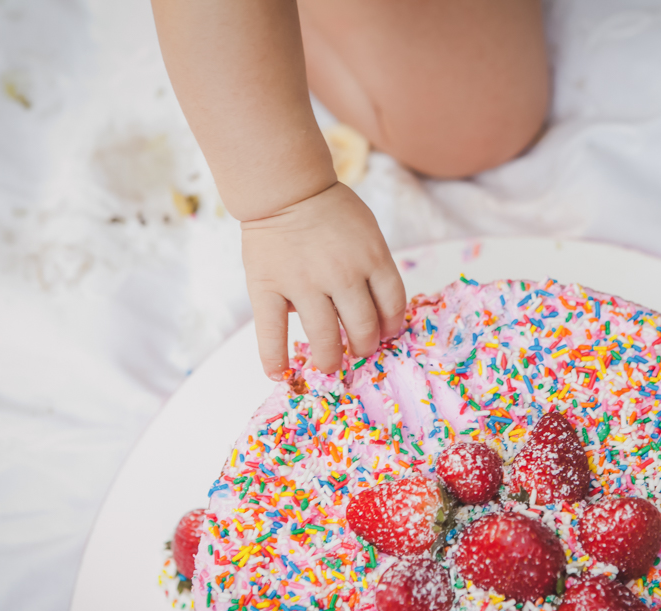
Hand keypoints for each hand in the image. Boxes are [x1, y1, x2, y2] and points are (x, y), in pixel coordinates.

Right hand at [242, 182, 405, 379]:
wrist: (284, 187)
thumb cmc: (330, 210)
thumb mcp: (367, 232)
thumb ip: (372, 269)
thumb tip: (372, 316)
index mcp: (372, 258)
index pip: (392, 305)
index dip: (390, 327)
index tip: (384, 335)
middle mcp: (343, 274)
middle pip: (363, 327)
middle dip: (363, 346)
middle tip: (357, 351)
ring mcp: (304, 283)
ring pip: (325, 336)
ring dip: (330, 359)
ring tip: (329, 365)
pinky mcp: (268, 288)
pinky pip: (271, 332)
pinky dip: (274, 359)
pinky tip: (280, 374)